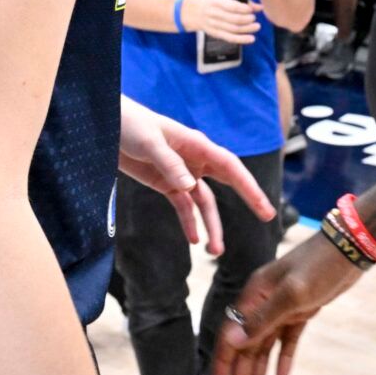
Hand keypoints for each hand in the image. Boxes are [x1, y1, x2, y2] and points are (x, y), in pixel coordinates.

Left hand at [119, 99, 274, 256]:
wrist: (107, 124)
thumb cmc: (131, 123)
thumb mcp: (149, 141)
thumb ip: (170, 164)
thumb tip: (191, 187)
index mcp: (197, 145)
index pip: (230, 167)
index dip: (249, 186)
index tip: (264, 206)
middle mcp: (195, 160)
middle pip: (227, 183)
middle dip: (247, 200)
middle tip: (267, 217)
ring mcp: (181, 173)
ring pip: (204, 202)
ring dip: (211, 225)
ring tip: (215, 251)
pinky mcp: (165, 183)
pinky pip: (183, 206)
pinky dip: (189, 222)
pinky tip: (194, 240)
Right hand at [180, 0, 261, 43]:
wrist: (193, 13)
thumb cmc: (212, 3)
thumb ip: (241, 0)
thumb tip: (259, 7)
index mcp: (216, 2)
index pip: (232, 6)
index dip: (244, 9)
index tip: (252, 10)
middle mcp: (214, 14)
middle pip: (234, 19)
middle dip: (247, 20)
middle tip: (254, 18)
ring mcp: (214, 25)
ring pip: (233, 29)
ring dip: (247, 29)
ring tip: (256, 27)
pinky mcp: (215, 34)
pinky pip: (230, 38)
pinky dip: (241, 39)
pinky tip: (251, 39)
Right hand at [212, 231, 363, 374]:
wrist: (350, 247)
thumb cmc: (319, 265)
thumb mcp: (292, 293)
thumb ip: (263, 318)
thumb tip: (232, 338)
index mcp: (255, 296)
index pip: (232, 334)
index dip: (223, 362)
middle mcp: (263, 303)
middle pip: (247, 347)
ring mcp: (282, 307)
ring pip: (265, 347)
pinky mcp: (301, 311)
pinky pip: (287, 340)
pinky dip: (283, 359)